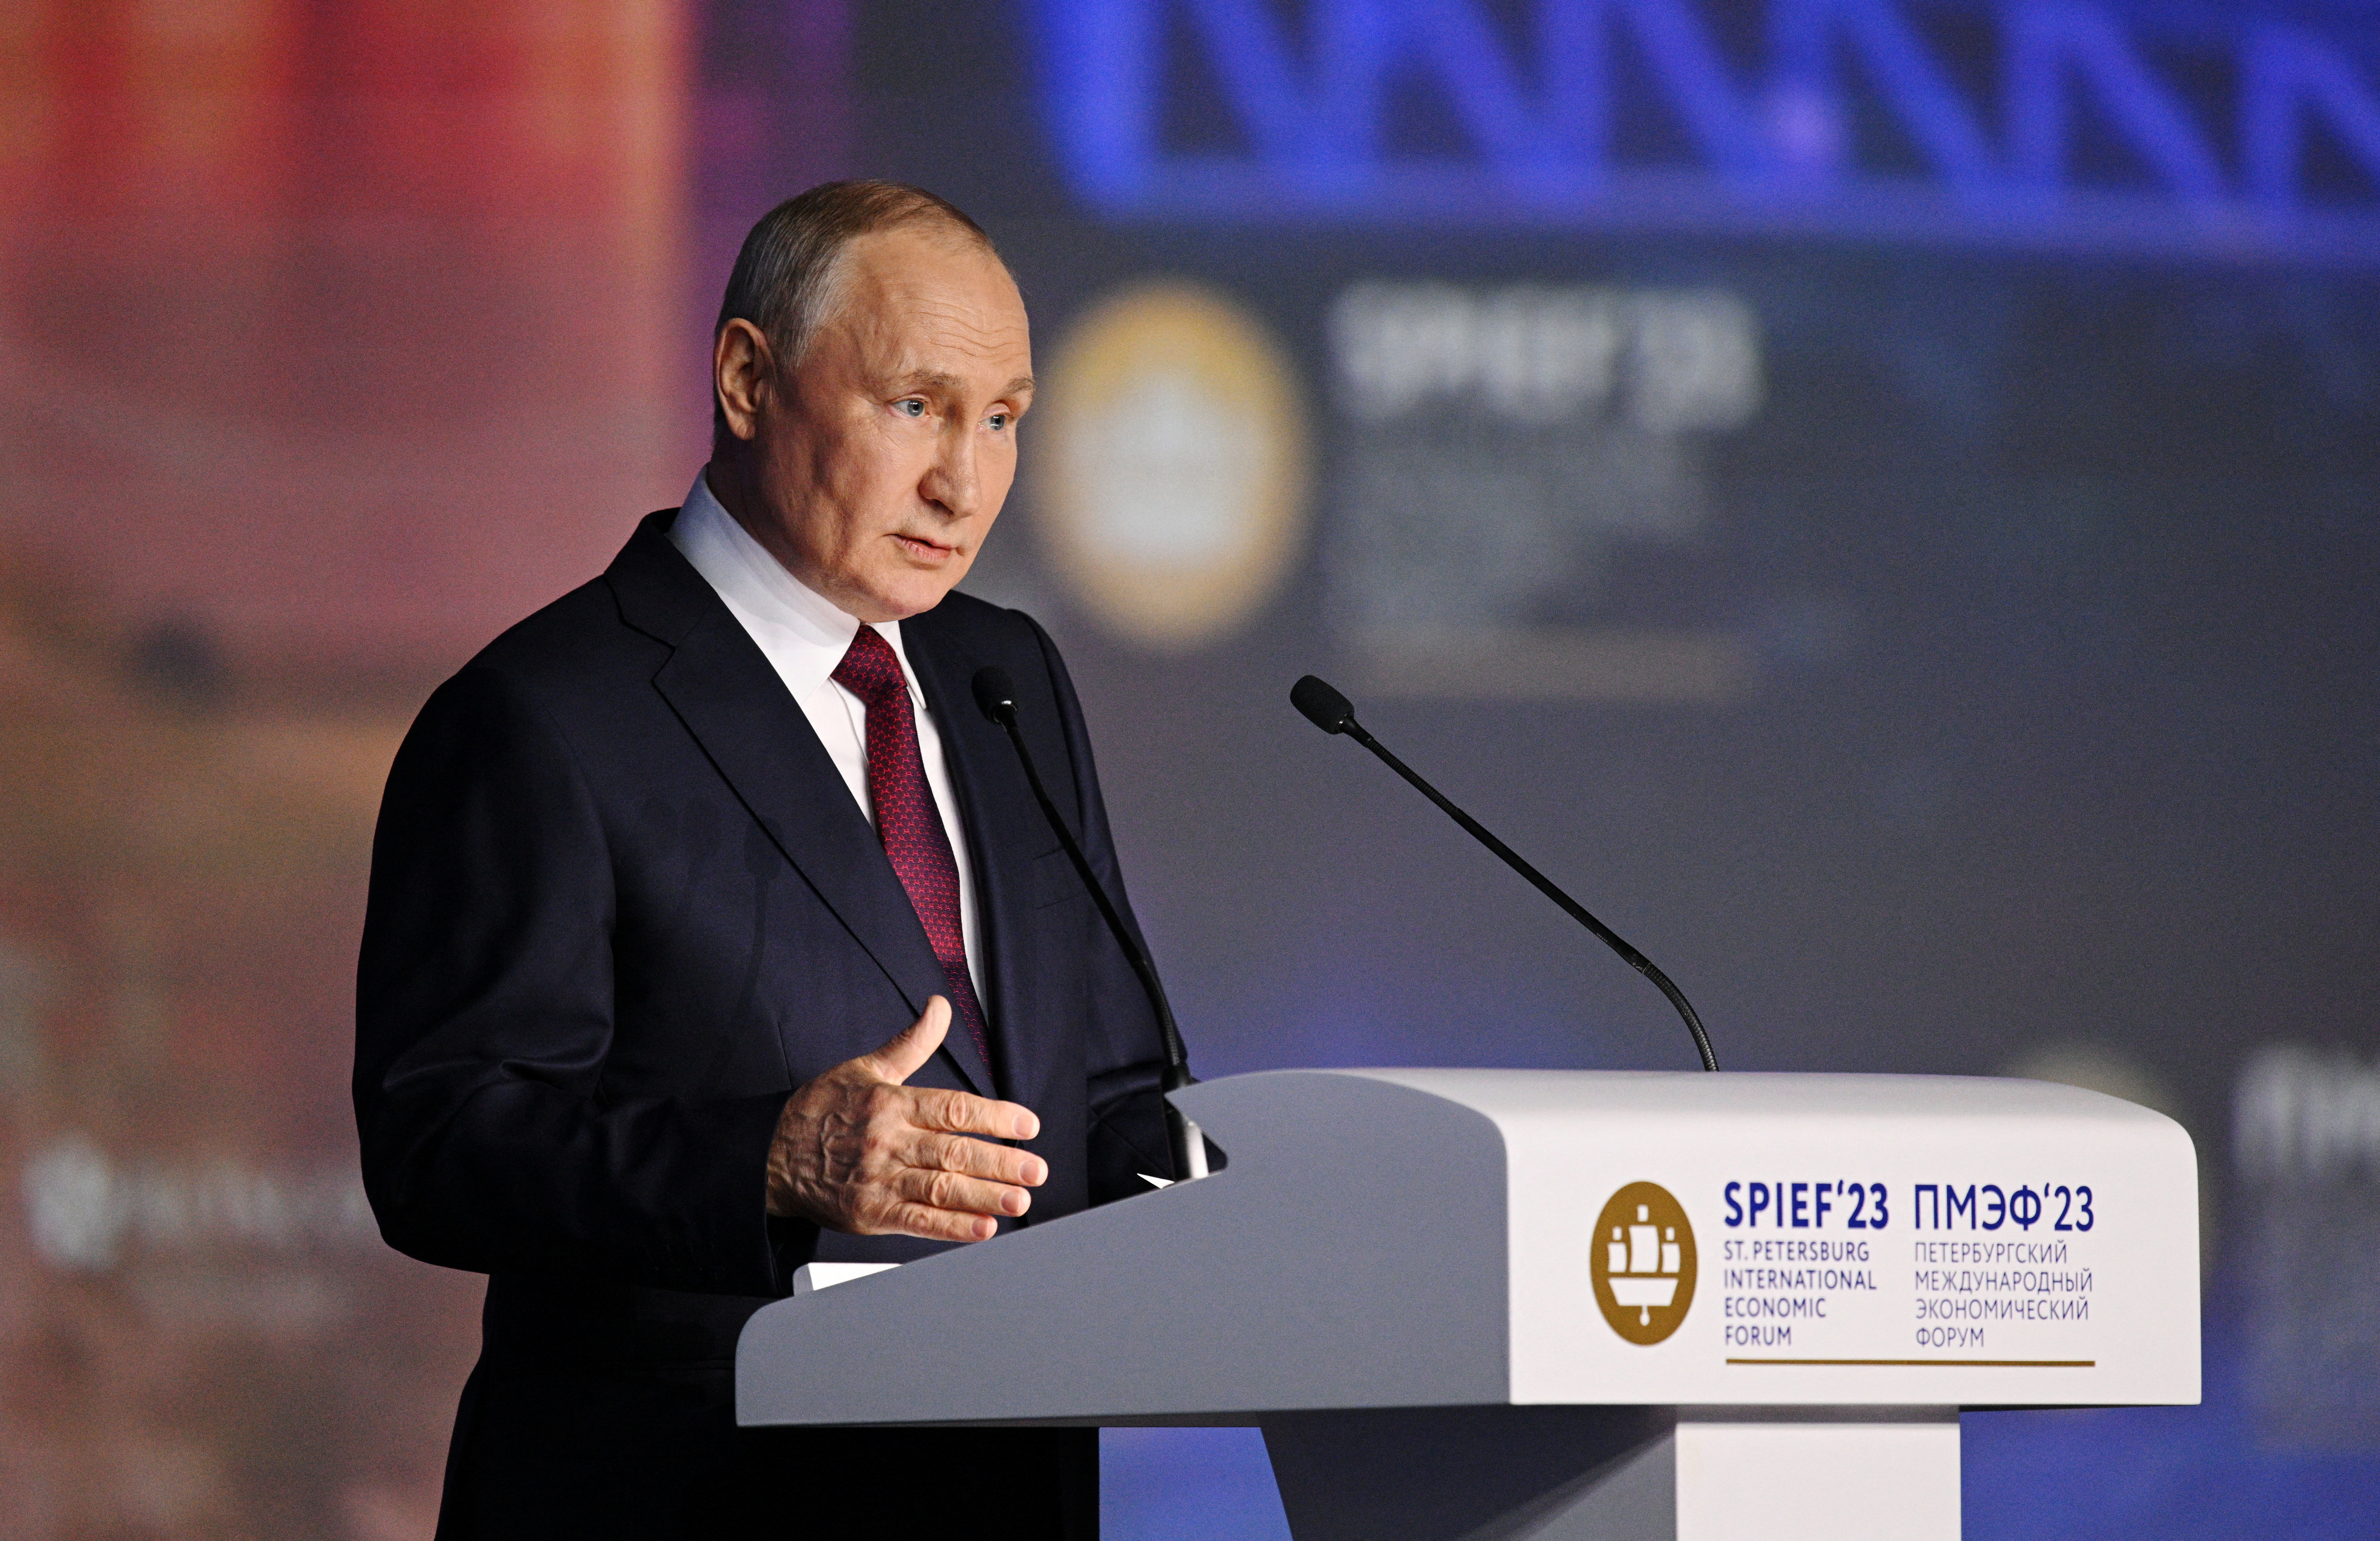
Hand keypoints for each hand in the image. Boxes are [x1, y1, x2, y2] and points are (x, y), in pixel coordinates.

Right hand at [765, 997, 1045, 1241]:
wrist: (771, 1155)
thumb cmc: (820, 1110)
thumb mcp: (865, 1068)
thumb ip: (911, 1043)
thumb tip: (940, 1007)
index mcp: (891, 1104)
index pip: (953, 1109)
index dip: (995, 1117)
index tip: (1026, 1125)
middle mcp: (887, 1141)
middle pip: (954, 1152)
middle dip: (1001, 1163)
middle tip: (1035, 1170)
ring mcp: (878, 1180)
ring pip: (942, 1188)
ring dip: (985, 1196)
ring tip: (1020, 1200)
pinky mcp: (869, 1213)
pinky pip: (918, 1221)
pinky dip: (952, 1227)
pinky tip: (982, 1228)